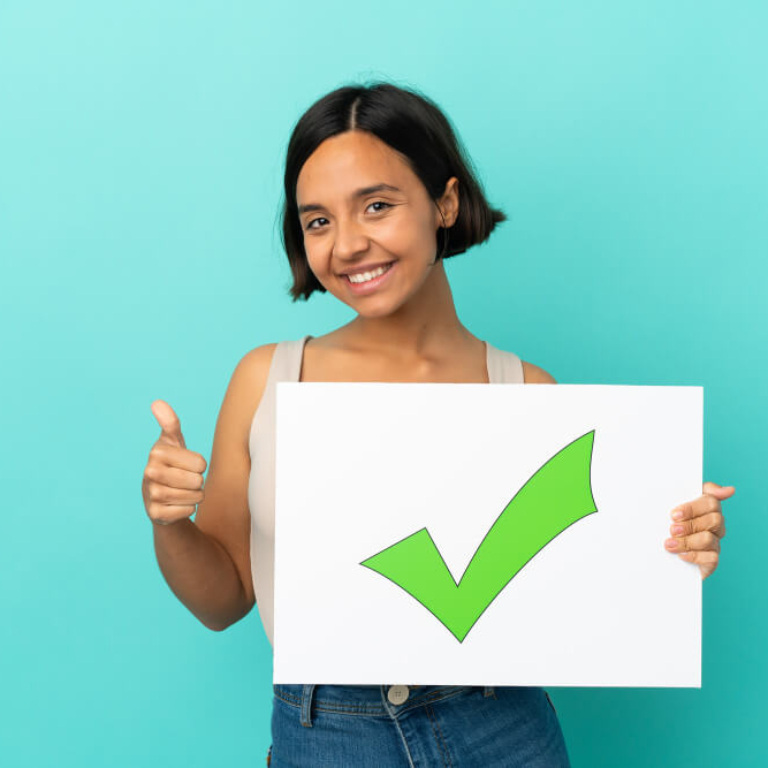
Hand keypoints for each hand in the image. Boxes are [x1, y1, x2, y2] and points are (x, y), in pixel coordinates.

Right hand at [142, 400, 207, 526]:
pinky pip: (188, 511)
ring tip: (182, 491)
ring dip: (195, 496)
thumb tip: (156, 403)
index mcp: (157, 453)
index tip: (186, 465)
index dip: (200, 466)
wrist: (160, 497)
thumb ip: (170, 423)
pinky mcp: (155, 514)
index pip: (201, 463)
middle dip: (197, 482)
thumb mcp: (173, 442)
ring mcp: (151, 495)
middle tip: (185, 480)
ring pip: (194, 497)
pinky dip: (188, 509)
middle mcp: (150, 473)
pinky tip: (177, 505)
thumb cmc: (172, 464)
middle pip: (197, 481)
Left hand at [665, 481, 732, 579]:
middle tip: (672, 529)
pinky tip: (681, 555)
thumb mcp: (675, 501)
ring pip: (709, 539)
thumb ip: (694, 491)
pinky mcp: (711, 560)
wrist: (657, 548)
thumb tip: (729, 490)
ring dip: (687, 542)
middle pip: (714, 520)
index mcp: (708, 508)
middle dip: (690, 525)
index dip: (692, 508)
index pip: (711, 502)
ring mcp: (715, 542)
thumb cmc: (669, 521)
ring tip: (670, 543)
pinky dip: (694, 556)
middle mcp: (715, 525)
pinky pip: (712, 558)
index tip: (674, 514)